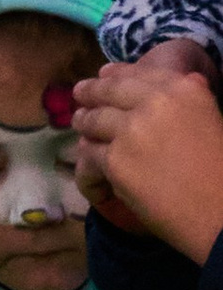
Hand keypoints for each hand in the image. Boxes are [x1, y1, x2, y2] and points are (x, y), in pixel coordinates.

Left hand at [70, 50, 222, 263]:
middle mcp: (156, 101)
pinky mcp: (116, 160)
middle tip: (79, 94)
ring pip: (94, 119)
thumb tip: (186, 77)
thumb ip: (192, 98)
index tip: (103, 73)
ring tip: (80, 123)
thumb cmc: (222, 174)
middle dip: (91, 92)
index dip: (115, 74)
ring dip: (84, 122)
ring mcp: (132, 130)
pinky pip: (90, 151)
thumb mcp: (213, 120)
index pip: (138, 73)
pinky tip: (87, 156)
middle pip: (109, 90)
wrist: (221, 216)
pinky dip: (88, 155)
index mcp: (184, 89)